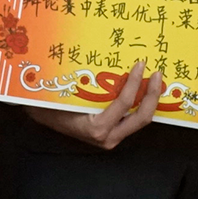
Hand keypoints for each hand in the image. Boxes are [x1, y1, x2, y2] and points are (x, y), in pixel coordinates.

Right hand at [25, 65, 163, 150]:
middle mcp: (107, 138)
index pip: (124, 104)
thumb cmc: (50, 103)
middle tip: (157, 74)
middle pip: (141, 118)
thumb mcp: (67, 93)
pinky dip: (140, 105)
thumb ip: (88, 84)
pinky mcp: (112, 136)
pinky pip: (131, 120)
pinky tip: (143, 91)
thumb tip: (105, 59)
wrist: (40, 117)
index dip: (135, 83)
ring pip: (139, 121)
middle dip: (153, 95)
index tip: (140, 65)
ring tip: (155, 81)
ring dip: (149, 101)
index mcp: (96, 128)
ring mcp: (111, 139)